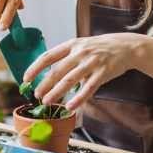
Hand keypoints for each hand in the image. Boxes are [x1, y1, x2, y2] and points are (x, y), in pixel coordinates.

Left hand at [23, 33, 144, 111]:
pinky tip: (70, 107)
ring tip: (47, 101)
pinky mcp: (103, 72)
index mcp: (71, 45)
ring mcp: (91, 62)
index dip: (35, 68)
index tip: (26, 79)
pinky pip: (88, 88)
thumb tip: (48, 75)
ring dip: (57, 92)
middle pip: (57, 70)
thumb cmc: (99, 49)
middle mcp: (80, 52)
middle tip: (36, 95)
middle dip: (45, 84)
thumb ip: (66, 58)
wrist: (125, 46)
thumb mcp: (80, 46)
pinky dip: (79, 99)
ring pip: (70, 80)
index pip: (48, 56)